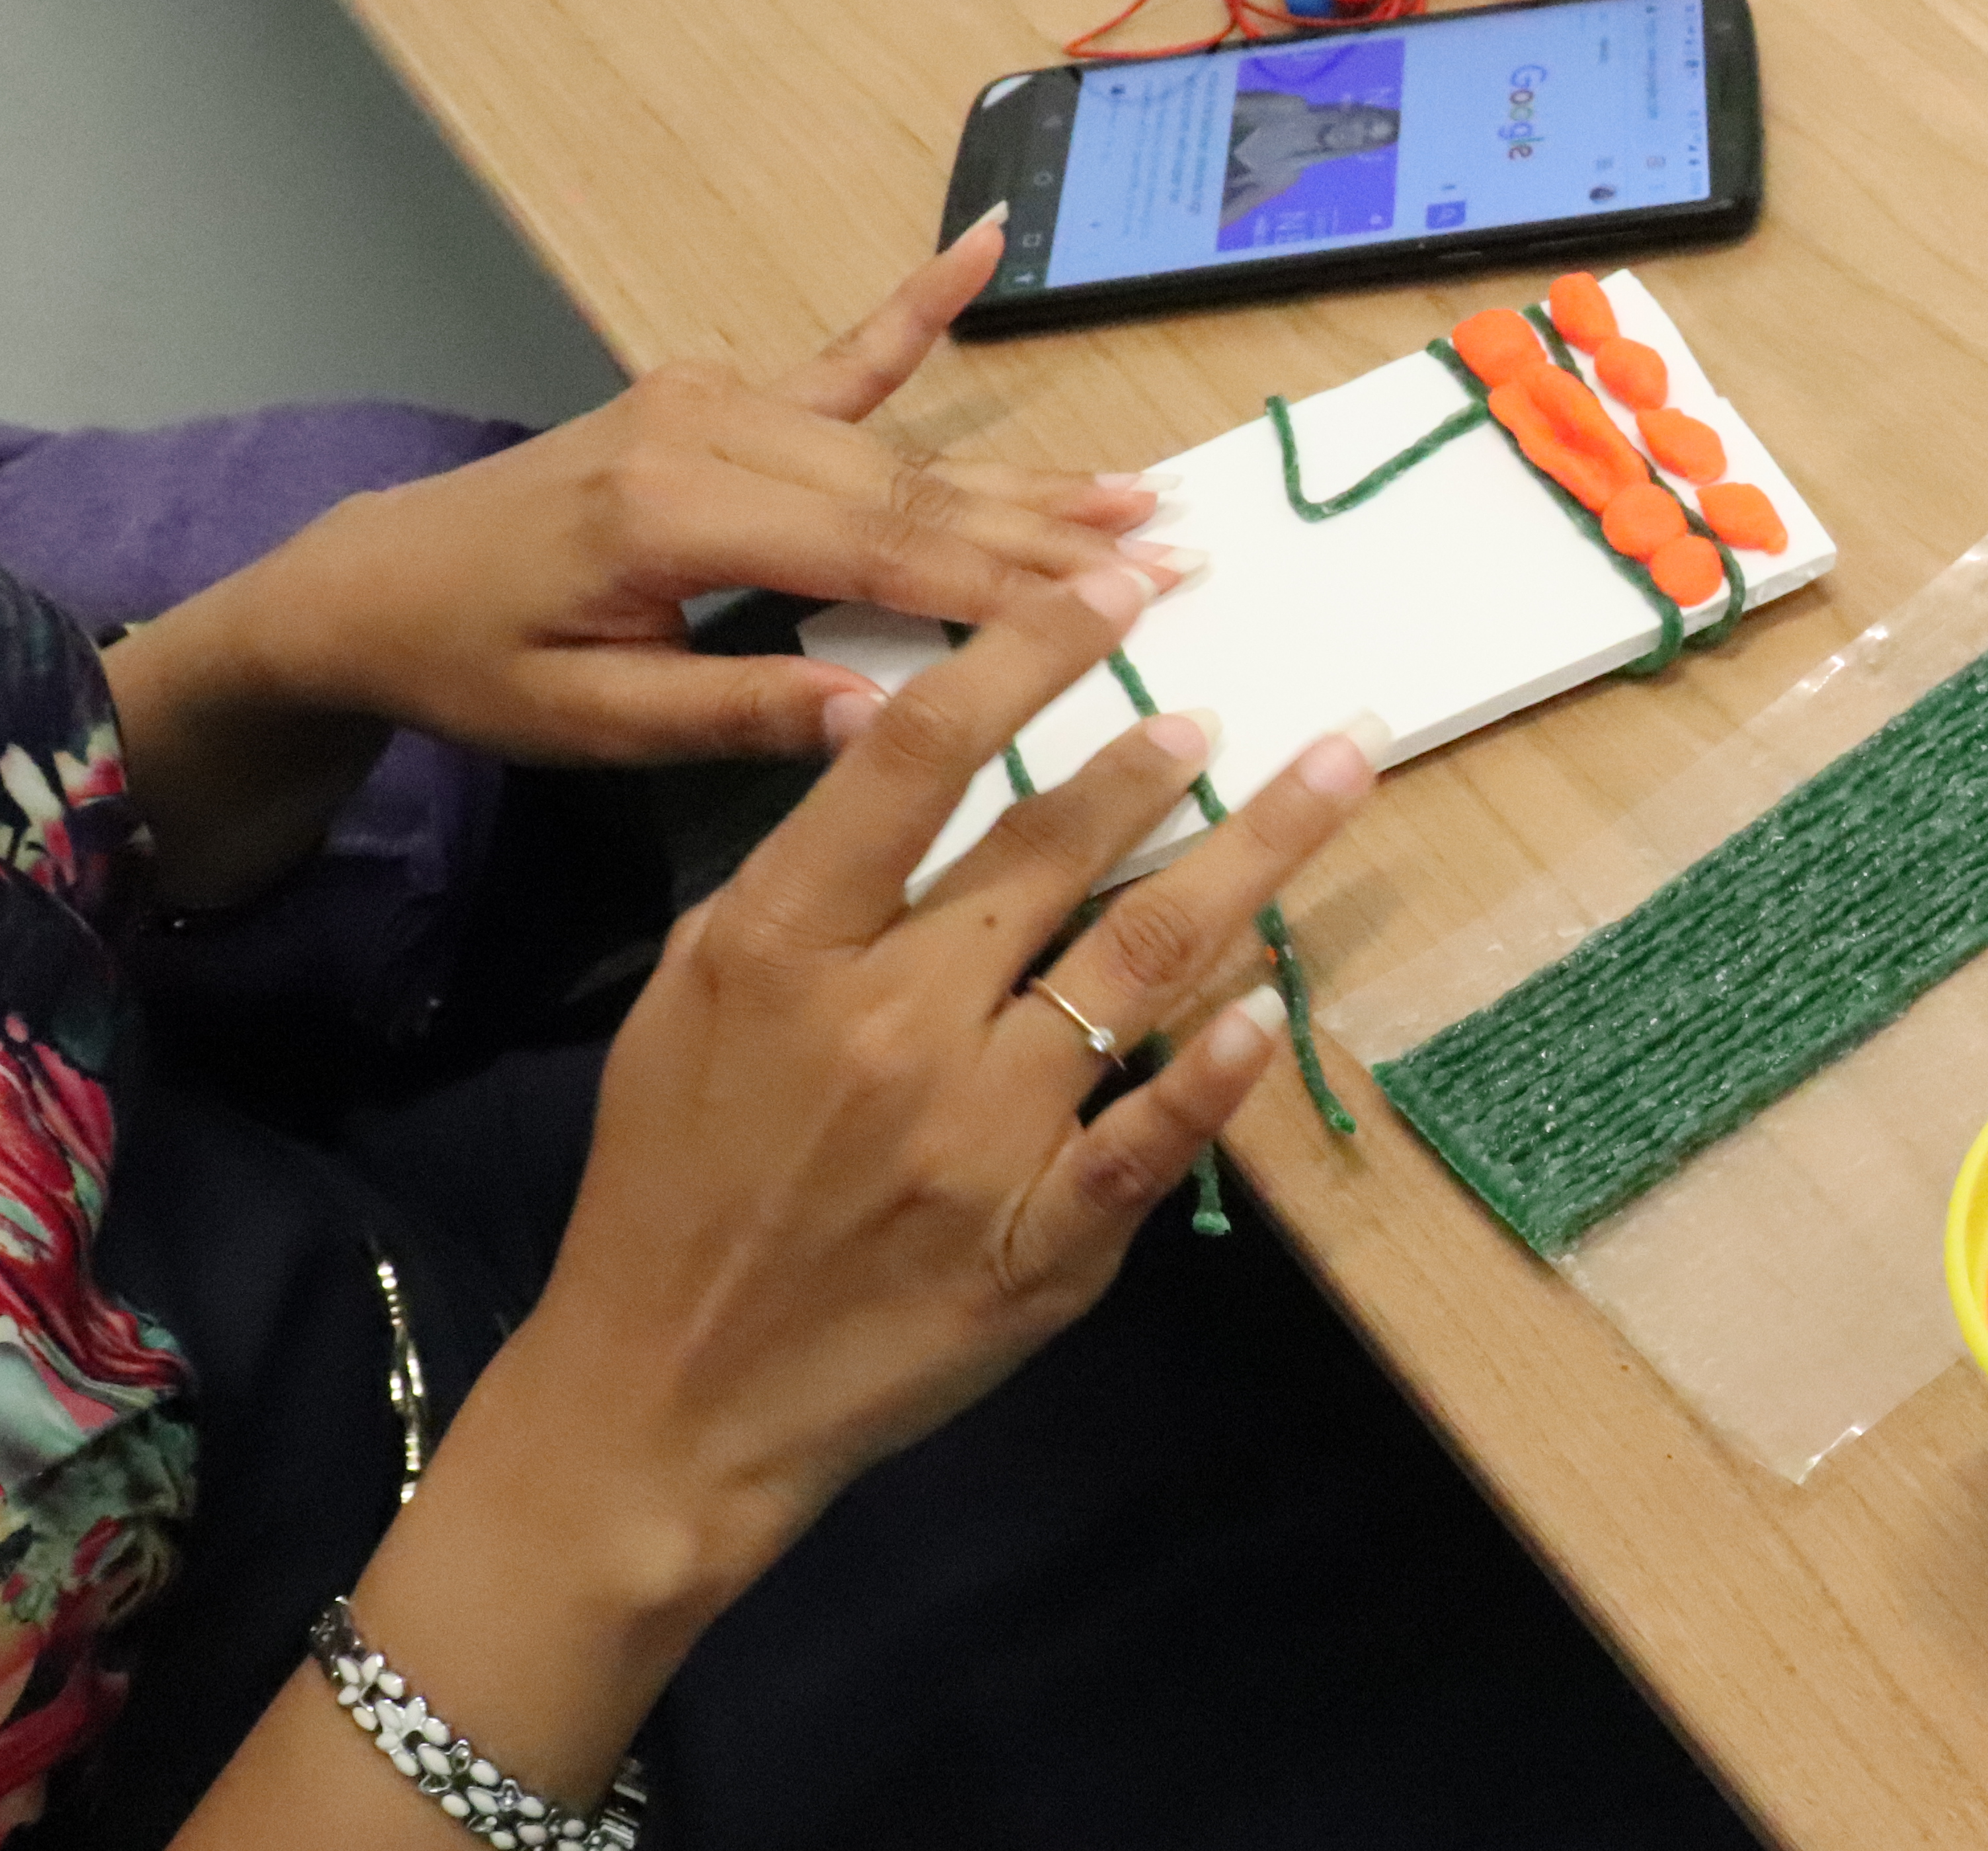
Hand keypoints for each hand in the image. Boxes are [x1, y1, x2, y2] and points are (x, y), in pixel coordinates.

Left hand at [164, 212, 1182, 766]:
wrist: (366, 580)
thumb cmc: (470, 664)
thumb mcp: (586, 722)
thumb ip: (734, 715)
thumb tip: (884, 721)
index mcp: (674, 517)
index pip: (878, 553)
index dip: (1006, 582)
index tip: (1118, 600)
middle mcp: (706, 433)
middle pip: (911, 493)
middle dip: (1050, 530)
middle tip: (1176, 551)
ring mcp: (713, 400)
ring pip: (897, 449)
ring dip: (1021, 474)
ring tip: (1140, 487)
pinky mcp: (712, 398)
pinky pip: (837, 359)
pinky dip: (915, 308)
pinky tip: (983, 247)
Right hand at [534, 558, 1372, 1570]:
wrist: (666, 1394)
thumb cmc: (672, 1180)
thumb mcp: (694, 999)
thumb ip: (804, 880)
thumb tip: (908, 754)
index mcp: (785, 947)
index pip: (924, 758)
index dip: (1031, 656)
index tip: (1114, 593)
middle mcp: (891, 1023)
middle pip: (1056, 850)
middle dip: (1161, 761)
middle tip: (1235, 707)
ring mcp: (977, 1135)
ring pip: (1140, 965)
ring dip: (1246, 861)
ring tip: (1321, 781)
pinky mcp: (1040, 1240)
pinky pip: (1153, 1130)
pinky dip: (1220, 1066)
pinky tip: (1278, 1002)